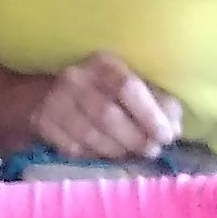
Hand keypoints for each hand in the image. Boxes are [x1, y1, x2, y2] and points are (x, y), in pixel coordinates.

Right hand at [31, 52, 185, 161]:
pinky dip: (94, 155)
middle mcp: (75, 78)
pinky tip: (104, 152)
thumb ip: (158, 102)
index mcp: (103, 62)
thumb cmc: (103, 91)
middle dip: (136, 138)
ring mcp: (55, 101)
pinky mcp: (42, 123)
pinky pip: (73, 148)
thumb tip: (174, 126)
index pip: (128, 87)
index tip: (167, 135)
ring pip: (91, 135)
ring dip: (117, 150)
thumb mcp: (133, 85)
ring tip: (131, 152)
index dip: (150, 115)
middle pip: (109, 115)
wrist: (48, 95)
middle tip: (152, 150)